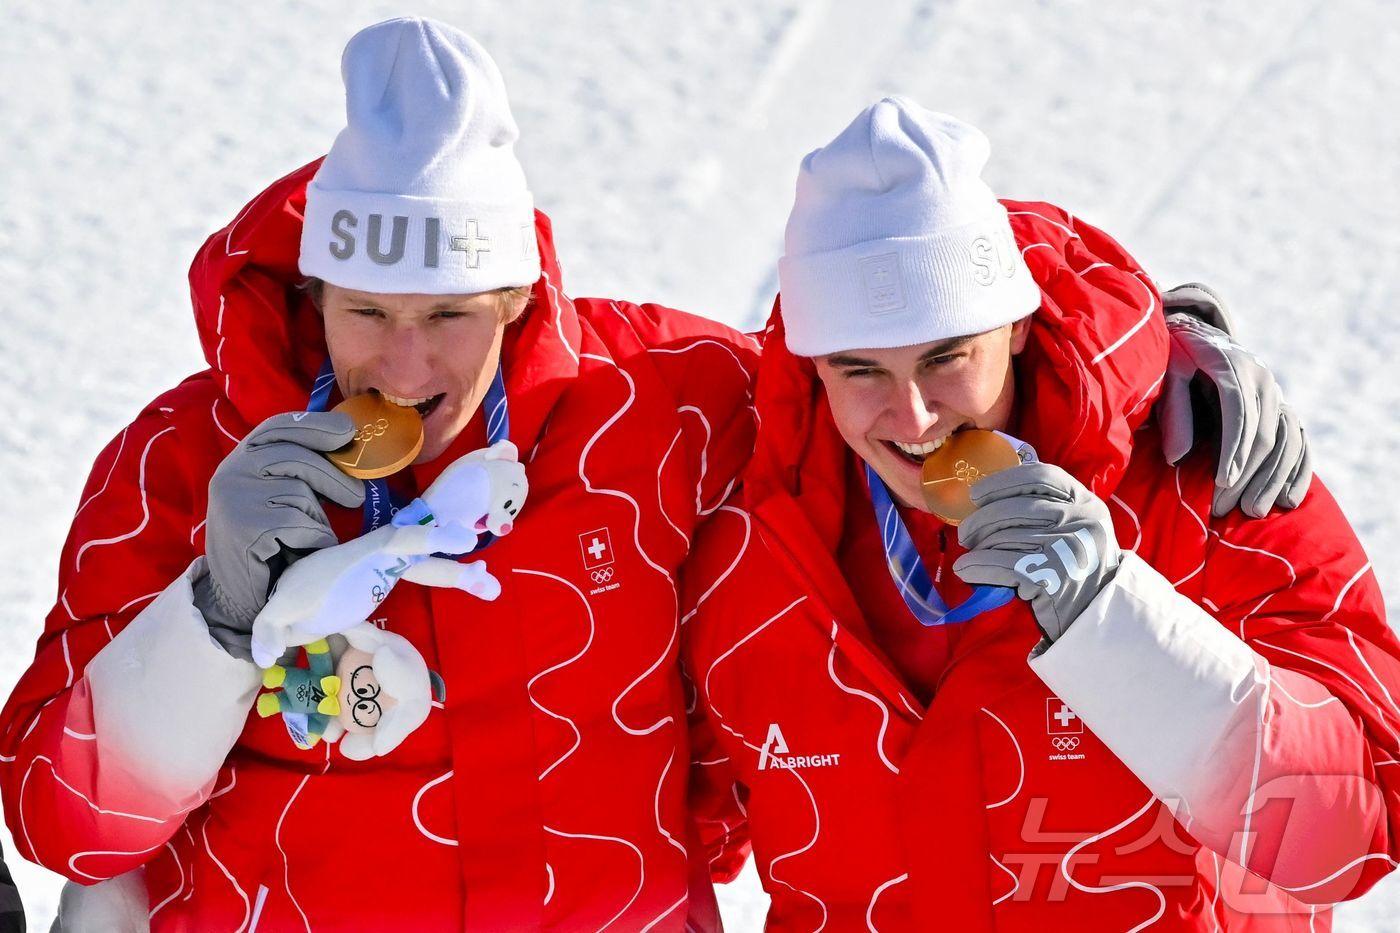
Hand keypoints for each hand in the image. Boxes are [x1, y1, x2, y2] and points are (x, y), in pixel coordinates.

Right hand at [195, 411, 364, 659]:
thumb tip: (350, 442)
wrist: (239, 594)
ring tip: (310, 537)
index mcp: (241, 459)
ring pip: (299, 494)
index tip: (349, 431)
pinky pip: (298, 524)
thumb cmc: (272, 543)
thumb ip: (303, 469)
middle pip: (296, 457)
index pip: (278, 427)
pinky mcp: (244, 528)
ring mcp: (234, 500)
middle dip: (334, 477)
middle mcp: (231, 473)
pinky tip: (301, 552)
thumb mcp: (283, 496)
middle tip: (357, 496)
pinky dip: (312, 540)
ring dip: (318, 519)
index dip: (316, 426)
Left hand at [953, 463, 1119, 642]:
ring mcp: (1068, 549)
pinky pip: (1002, 564)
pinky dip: (977, 567)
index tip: (976, 493)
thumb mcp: (1077, 526)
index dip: (1003, 482)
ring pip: (1005, 537)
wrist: (1098, 612)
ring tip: (969, 553)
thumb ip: (1048, 506)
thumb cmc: (1077, 565)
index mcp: (1085, 502)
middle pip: (1015, 508)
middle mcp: (1081, 520)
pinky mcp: (1053, 577)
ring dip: (978, 547)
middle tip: (965, 533)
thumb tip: (988, 499)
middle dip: (980, 520)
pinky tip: (966, 570)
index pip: (1040, 477)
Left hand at [1158, 283, 1311, 517]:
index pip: (1240, 412)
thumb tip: (1176, 458)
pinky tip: (1288, 500)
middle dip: (1247, 473)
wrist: (1199, 332)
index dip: (1233, 448)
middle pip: (1265, 433)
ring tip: (1252, 511)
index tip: (1223, 481)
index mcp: (1234, 367)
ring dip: (1273, 478)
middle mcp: (1263, 379)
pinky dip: (1298, 470)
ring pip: (1287, 440)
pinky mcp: (1282, 407)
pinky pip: (1299, 440)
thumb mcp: (1168, 371)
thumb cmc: (1176, 355)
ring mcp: (1277, 394)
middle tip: (1224, 507)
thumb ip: (1173, 410)